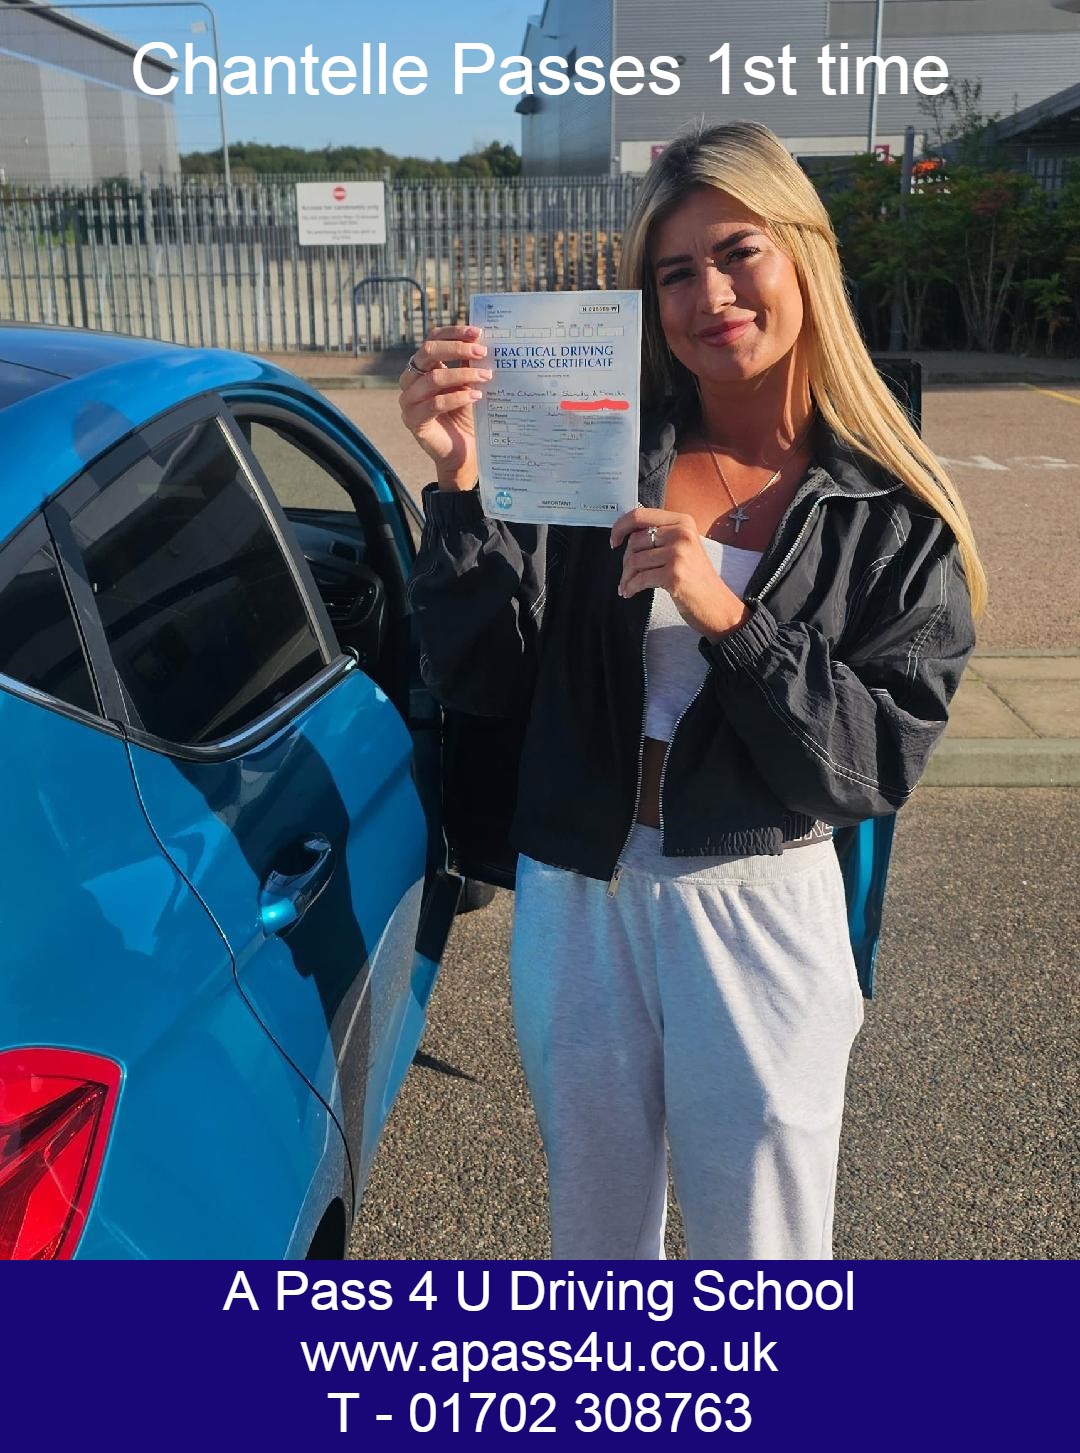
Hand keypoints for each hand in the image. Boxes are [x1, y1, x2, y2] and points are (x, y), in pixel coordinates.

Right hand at [398, 325, 491, 490]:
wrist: (463, 451)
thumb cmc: (466, 416)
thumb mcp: (469, 384)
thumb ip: (469, 364)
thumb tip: (482, 339)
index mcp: (422, 367)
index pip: (433, 339)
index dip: (453, 333)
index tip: (477, 332)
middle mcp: (410, 380)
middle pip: (428, 352)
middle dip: (457, 349)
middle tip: (483, 352)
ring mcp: (408, 400)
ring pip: (433, 378)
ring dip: (463, 375)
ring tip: (486, 377)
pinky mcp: (413, 421)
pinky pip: (434, 404)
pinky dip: (457, 398)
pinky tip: (476, 397)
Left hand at [610, 508, 750, 641]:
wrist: (717, 605)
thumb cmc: (696, 579)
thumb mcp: (683, 547)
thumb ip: (661, 536)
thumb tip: (625, 534)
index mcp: (682, 522)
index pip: (640, 515)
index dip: (620, 527)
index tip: (614, 541)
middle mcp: (681, 533)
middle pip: (635, 541)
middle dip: (625, 561)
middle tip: (627, 575)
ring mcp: (678, 553)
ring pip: (634, 560)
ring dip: (626, 577)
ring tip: (627, 587)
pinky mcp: (674, 574)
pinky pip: (640, 578)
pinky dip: (631, 587)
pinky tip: (629, 593)